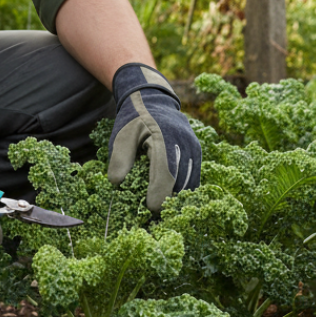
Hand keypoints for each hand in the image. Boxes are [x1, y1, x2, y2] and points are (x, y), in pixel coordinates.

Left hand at [108, 63, 200, 210]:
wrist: (153, 100)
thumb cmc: (134, 120)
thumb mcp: (121, 135)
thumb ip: (119, 159)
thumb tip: (118, 185)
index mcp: (163, 138)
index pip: (165, 175)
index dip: (158, 196)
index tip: (147, 209)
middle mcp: (183, 144)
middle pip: (180, 183)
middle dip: (167, 202)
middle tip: (152, 216)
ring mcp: (193, 148)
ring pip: (190, 183)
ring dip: (177, 198)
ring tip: (161, 209)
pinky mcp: (197, 153)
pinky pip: (194, 178)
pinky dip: (183, 190)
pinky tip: (170, 197)